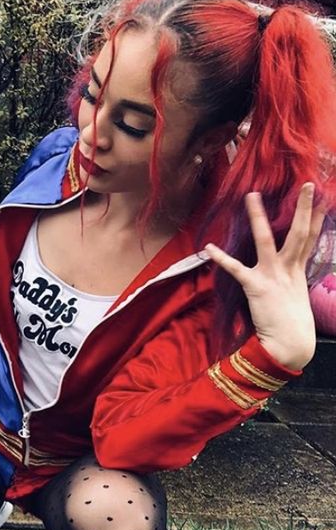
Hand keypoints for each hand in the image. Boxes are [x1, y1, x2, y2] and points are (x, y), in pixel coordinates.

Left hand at [205, 184, 324, 369]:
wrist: (290, 345)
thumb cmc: (291, 324)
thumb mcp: (296, 296)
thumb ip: (290, 280)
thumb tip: (287, 272)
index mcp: (298, 271)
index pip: (309, 238)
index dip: (315, 217)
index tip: (320, 197)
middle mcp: (289, 269)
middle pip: (299, 232)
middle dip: (303, 208)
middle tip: (305, 185)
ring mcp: (273, 276)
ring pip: (266, 240)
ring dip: (258, 218)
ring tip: (252, 197)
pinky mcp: (256, 287)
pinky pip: (236, 269)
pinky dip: (221, 258)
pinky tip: (208, 247)